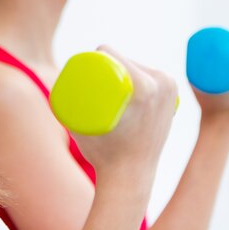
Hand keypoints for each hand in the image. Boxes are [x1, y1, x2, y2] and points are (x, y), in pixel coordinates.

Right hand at [72, 45, 177, 174]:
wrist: (131, 176)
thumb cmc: (102, 153)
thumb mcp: (80, 124)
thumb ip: (63, 104)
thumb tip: (54, 85)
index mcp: (145, 86)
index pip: (113, 54)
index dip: (96, 53)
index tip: (83, 65)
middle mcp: (163, 83)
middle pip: (127, 59)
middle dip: (108, 60)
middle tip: (91, 77)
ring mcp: (171, 89)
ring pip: (139, 66)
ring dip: (123, 66)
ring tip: (106, 78)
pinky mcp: (174, 98)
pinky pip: (153, 75)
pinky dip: (141, 72)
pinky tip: (132, 74)